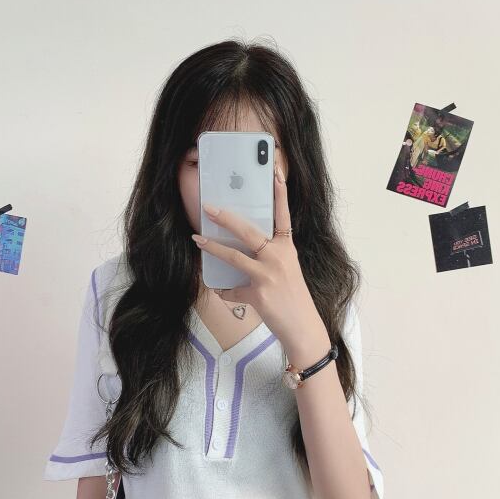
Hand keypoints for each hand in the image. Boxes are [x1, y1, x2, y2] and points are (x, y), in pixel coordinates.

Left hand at [191, 164, 329, 363]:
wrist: (302, 326)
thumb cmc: (294, 297)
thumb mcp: (288, 270)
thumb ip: (270, 256)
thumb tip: (244, 249)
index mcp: (287, 248)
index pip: (283, 215)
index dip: (279, 193)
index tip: (274, 172)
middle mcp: (278, 257)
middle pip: (248, 232)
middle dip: (225, 218)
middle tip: (209, 207)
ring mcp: (267, 275)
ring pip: (233, 257)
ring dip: (213, 248)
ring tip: (198, 239)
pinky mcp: (257, 294)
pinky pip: (232, 290)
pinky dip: (225, 292)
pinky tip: (222, 292)